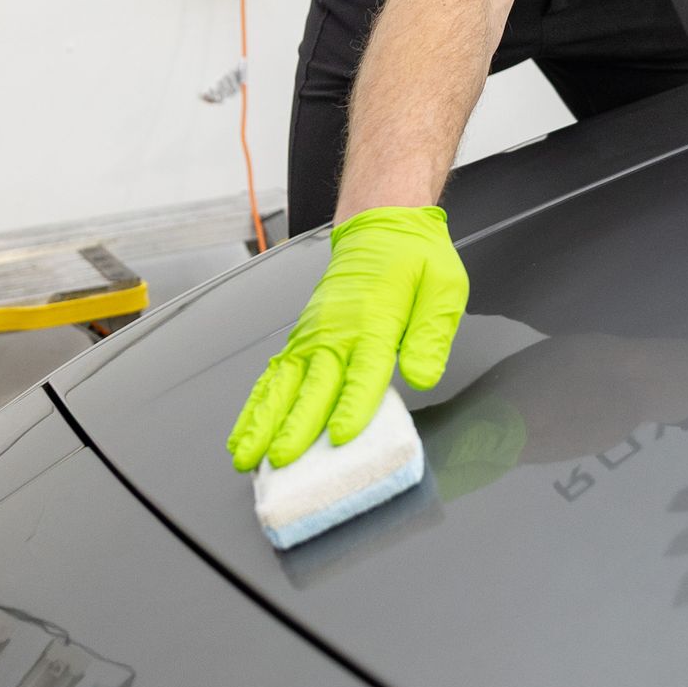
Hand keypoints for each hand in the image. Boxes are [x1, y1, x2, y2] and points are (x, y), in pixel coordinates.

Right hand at [227, 206, 468, 470]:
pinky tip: (243, 432)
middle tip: (283, 461)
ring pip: (283, 384)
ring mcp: (313, 334)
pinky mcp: (301, 338)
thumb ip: (432, 333)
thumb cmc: (415, 258)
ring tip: (248, 457)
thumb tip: (422, 374)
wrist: (382, 225)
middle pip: (314, 384)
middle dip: (296, 425)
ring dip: (263, 422)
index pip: (363, 369)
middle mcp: (336, 329)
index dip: (353, 404)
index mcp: (375, 318)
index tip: (342, 435)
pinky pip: (274, 374)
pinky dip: (255, 405)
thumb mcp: (444, 287)